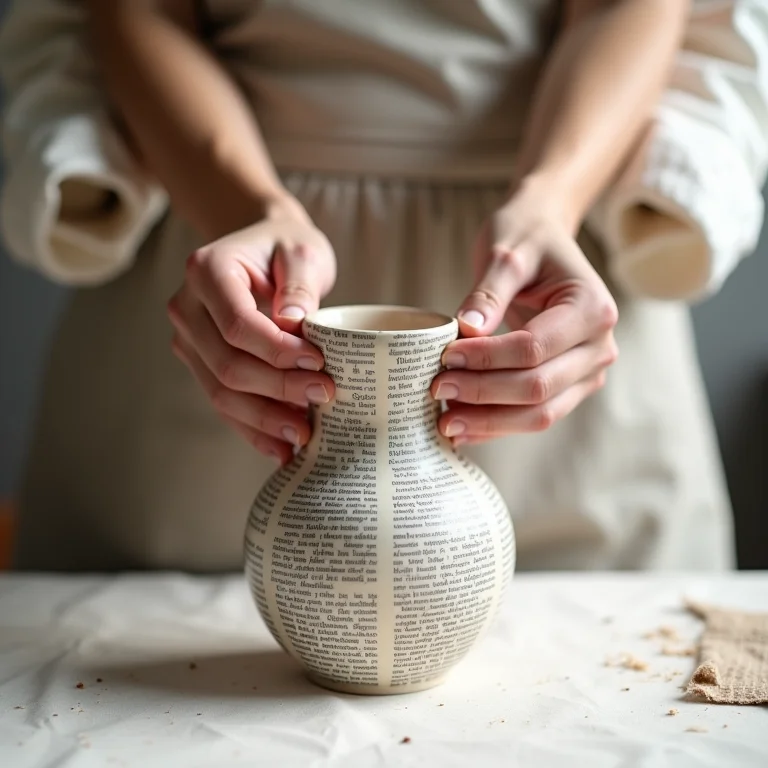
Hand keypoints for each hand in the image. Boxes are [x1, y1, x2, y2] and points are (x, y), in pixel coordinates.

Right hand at [168, 194, 336, 463]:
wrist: (264, 249)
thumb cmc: (286, 247)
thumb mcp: (303, 251)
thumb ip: (300, 284)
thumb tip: (294, 325)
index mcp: (207, 270)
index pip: (237, 324)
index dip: (277, 351)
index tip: (318, 361)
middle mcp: (187, 307)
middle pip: (227, 364)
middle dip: (277, 389)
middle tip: (324, 397)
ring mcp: (189, 339)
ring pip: (221, 392)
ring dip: (264, 418)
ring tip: (304, 435)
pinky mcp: (200, 363)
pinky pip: (222, 402)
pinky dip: (252, 428)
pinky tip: (281, 448)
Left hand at [431, 178, 618, 443]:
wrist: (544, 241)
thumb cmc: (527, 240)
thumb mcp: (506, 251)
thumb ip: (488, 290)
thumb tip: (467, 328)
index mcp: (592, 308)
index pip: (534, 348)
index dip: (487, 359)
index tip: (445, 358)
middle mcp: (599, 347)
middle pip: (539, 387)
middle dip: (483, 394)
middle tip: (436, 389)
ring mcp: (587, 372)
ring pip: (540, 413)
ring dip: (490, 421)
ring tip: (444, 422)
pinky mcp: (569, 388)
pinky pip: (535, 416)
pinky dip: (498, 425)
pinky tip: (463, 429)